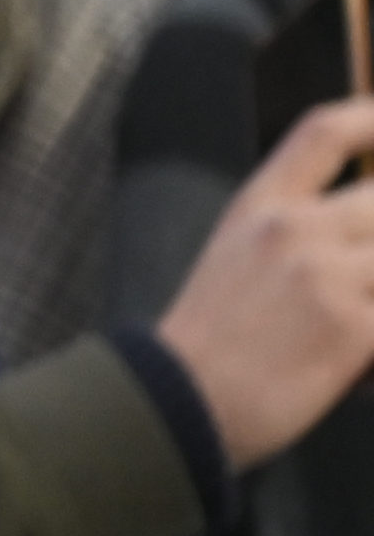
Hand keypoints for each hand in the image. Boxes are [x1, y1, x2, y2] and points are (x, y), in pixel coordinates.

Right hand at [146, 91, 373, 468]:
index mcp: (260, 207)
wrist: (180, 403)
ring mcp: (327, 276)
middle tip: (370, 266)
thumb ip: (298, 232)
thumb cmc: (210, 343)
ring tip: (362, 313)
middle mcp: (294, 229)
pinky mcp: (354, 328)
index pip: (325, 132)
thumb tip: (363, 228)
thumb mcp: (236, 258)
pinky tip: (362, 361)